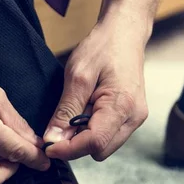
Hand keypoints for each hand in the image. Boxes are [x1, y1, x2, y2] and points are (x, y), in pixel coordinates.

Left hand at [42, 0, 165, 160]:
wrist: (125, 33)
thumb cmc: (103, 47)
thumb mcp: (77, 76)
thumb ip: (65, 110)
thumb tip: (53, 139)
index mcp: (123, 106)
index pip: (94, 143)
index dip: (68, 150)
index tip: (47, 146)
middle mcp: (134, 117)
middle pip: (100, 150)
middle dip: (77, 144)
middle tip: (61, 123)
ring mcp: (136, 118)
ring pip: (104, 146)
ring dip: (85, 137)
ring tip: (77, 110)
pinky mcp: (132, 117)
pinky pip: (109, 136)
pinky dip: (93, 130)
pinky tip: (87, 111)